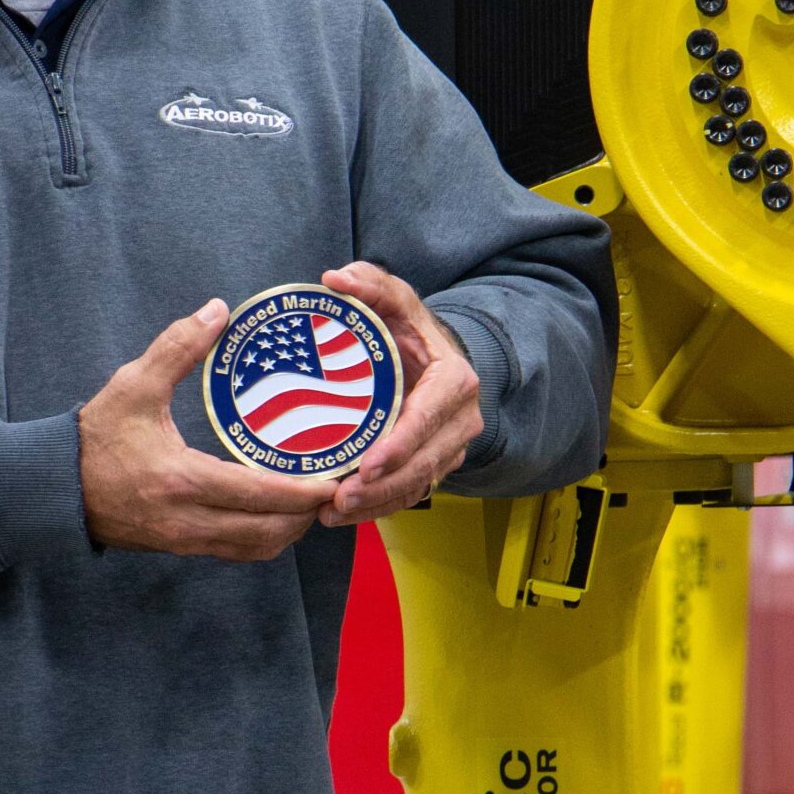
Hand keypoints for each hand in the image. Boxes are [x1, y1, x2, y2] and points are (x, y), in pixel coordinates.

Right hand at [79, 300, 320, 558]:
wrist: (55, 487)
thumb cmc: (95, 437)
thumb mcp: (134, 385)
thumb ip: (178, 347)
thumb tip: (218, 310)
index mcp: (183, 480)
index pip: (259, 495)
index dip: (303, 492)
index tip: (334, 478)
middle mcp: (189, 520)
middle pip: (268, 532)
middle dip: (307, 514)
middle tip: (335, 487)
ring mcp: (186, 539)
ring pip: (256, 549)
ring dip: (289, 529)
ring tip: (313, 499)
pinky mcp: (181, 546)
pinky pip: (237, 551)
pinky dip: (265, 537)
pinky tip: (277, 512)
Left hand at [314, 262, 482, 528]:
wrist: (432, 358)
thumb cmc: (410, 329)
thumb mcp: (397, 301)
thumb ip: (372, 284)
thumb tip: (335, 278)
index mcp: (454, 382)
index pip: (429, 419)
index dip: (401, 445)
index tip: (368, 464)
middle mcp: (460, 420)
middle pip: (423, 463)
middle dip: (383, 487)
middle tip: (340, 497)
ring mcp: (449, 448)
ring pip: (416, 485)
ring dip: (376, 504)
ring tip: (333, 512)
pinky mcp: (433, 466)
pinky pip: (409, 494)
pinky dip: (377, 508)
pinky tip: (341, 515)